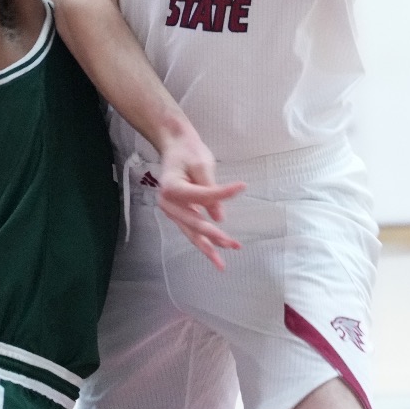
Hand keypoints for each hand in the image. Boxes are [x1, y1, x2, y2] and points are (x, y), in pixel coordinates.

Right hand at [155, 129, 244, 269]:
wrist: (174, 145)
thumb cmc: (187, 151)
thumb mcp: (201, 164)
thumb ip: (211, 189)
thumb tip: (219, 218)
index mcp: (171, 188)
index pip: (201, 195)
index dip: (222, 193)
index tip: (242, 186)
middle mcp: (167, 204)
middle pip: (193, 224)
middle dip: (214, 237)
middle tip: (234, 245)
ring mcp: (171, 210)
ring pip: (190, 232)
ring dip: (208, 246)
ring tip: (221, 263)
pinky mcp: (178, 212)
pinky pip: (190, 229)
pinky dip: (202, 240)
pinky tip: (214, 250)